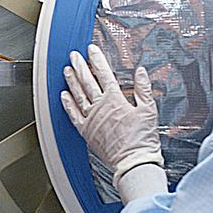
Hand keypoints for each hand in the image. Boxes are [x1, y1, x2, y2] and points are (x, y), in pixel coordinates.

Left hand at [61, 44, 165, 202]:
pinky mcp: (86, 132)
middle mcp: (100, 107)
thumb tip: (140, 71)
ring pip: (78, 95)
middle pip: (87, 82)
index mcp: (115, 99)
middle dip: (80, 66)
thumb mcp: (149, 110)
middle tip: (73, 56)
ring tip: (66, 70)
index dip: (97, 60)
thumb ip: (143, 88)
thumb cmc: (142, 139)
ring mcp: (91, 119)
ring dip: (71, 81)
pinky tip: (64, 96)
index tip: (91, 50)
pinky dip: (68, 104)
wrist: (133, 162)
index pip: (104, 74)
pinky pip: (73, 115)